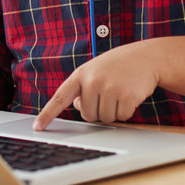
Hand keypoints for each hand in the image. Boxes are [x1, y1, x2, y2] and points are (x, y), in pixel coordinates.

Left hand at [33, 41, 160, 130]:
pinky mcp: (126, 96)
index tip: (37, 127)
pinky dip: (127, 111)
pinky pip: (122, 117)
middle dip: (99, 110)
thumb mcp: (96, 71)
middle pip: (87, 114)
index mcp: (81, 74)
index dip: (47, 114)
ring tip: (120, 91)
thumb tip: (78, 106)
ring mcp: (109, 88)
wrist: (147, 57)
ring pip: (105, 118)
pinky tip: (131, 95)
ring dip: (114, 111)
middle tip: (110, 93)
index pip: (60, 97)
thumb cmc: (118, 66)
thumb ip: (83, 87)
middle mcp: (92, 81)